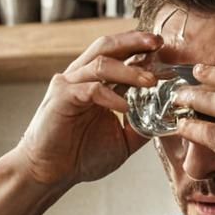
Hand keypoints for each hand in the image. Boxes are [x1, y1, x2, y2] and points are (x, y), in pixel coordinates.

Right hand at [10, 31, 162, 192]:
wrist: (49, 173)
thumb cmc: (79, 156)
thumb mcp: (121, 141)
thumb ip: (141, 126)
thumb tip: (165, 119)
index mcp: (95, 83)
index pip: (119, 55)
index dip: (141, 48)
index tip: (163, 48)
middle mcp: (80, 78)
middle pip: (108, 46)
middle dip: (135, 41)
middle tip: (158, 43)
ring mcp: (69, 85)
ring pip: (101, 64)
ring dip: (128, 71)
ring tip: (150, 81)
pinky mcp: (61, 98)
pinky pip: (90, 89)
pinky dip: (110, 96)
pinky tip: (124, 108)